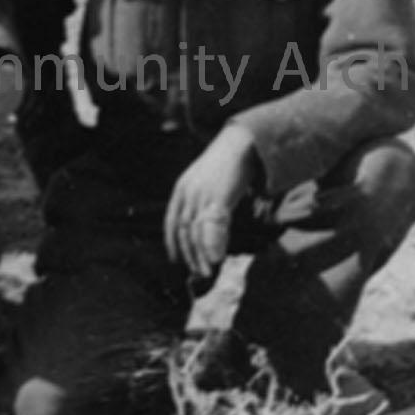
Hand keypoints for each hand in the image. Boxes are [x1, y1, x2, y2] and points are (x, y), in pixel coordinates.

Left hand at [163, 125, 259, 278]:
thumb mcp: (209, 182)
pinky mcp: (217, 197)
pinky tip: (216, 258)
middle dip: (190, 254)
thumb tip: (209, 221)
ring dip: (202, 254)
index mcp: (182, 189)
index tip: (175, 259)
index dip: (172, 242)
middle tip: (199, 272)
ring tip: (208, 270)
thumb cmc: (229, 163)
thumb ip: (205, 201)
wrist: (243, 143)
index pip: (171, 221)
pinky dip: (213, 244)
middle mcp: (187, 193)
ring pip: (196, 232)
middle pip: (184, 230)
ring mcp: (201, 195)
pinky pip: (212, 226)